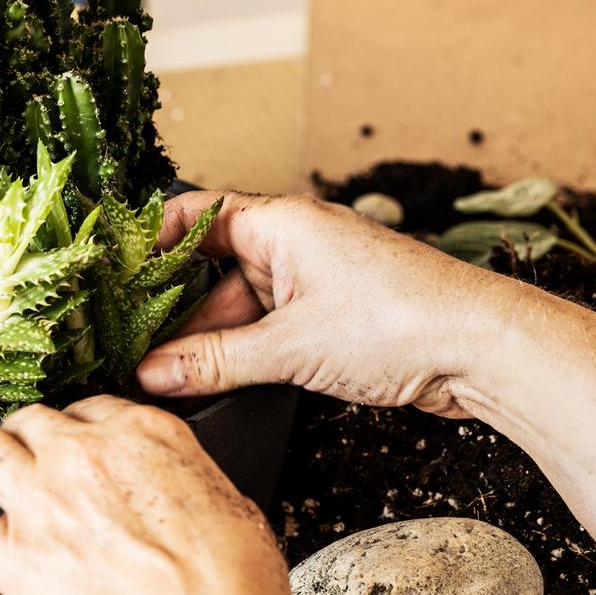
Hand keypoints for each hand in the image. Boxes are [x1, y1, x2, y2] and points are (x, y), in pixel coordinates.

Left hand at [0, 396, 307, 594]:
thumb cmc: (234, 590)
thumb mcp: (230, 505)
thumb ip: (185, 482)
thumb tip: (177, 493)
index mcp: (143, 431)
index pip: (94, 408)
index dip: (83, 433)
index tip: (82, 451)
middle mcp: (82, 451)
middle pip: (33, 421)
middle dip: (31, 441)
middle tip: (35, 467)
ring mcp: (38, 500)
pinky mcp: (8, 556)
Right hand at [135, 192, 509, 415]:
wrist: (483, 348)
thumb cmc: (400, 322)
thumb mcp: (291, 347)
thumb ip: (216, 362)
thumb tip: (154, 374)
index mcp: (281, 222)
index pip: (195, 216)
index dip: (151, 242)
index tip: (111, 274)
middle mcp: (296, 241)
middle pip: (213, 267)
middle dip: (175, 307)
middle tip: (129, 343)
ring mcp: (318, 278)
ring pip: (243, 301)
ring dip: (210, 336)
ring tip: (164, 374)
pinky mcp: (337, 313)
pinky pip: (273, 324)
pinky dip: (245, 349)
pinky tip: (216, 378)